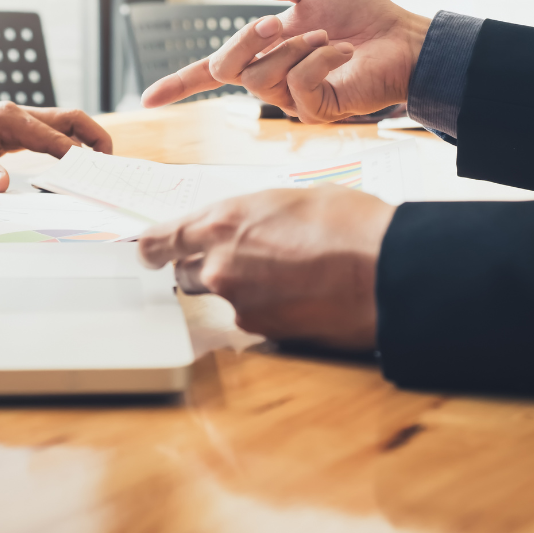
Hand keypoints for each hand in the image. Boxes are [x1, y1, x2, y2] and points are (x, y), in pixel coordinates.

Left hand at [0, 102, 112, 190]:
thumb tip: (3, 186)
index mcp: (11, 119)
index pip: (53, 136)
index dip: (74, 154)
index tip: (91, 172)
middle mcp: (24, 114)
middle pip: (72, 119)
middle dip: (96, 137)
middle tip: (111, 163)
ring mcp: (28, 118)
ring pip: (70, 122)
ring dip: (90, 139)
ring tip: (104, 164)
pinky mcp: (27, 128)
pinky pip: (59, 132)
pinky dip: (75, 144)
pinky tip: (82, 163)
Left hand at [137, 186, 395, 349]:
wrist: (384, 269)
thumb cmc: (348, 224)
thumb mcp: (290, 199)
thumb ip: (253, 217)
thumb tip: (248, 227)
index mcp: (221, 221)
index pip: (159, 240)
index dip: (152, 249)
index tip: (149, 254)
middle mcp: (218, 264)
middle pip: (187, 274)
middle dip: (207, 269)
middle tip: (248, 260)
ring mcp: (238, 302)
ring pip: (225, 298)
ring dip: (244, 291)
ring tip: (290, 277)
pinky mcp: (262, 333)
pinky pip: (254, 321)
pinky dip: (271, 311)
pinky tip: (303, 298)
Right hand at [140, 0, 431, 122]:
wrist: (401, 35)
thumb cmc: (361, 13)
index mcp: (262, 53)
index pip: (210, 74)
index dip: (177, 86)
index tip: (147, 100)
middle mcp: (270, 80)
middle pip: (224, 69)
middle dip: (245, 39)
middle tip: (277, 22)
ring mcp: (291, 100)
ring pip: (261, 76)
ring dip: (295, 46)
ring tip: (326, 38)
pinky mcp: (315, 111)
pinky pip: (296, 85)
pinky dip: (319, 59)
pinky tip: (340, 52)